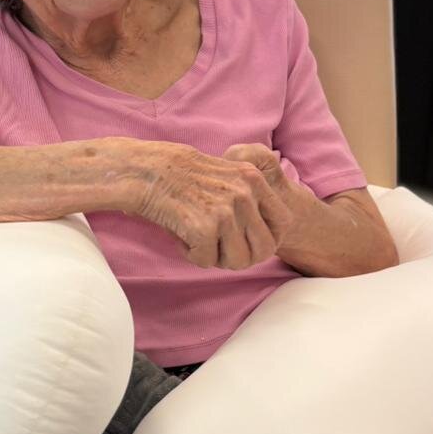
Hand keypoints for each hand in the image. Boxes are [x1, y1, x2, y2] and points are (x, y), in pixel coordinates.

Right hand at [132, 141, 298, 269]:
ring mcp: (226, 212)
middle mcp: (245, 195)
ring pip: (237, 261)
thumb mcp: (229, 176)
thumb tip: (265, 239)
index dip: (267, 239)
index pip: (284, 223)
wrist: (148, 172)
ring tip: (198, 240)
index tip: (248, 242)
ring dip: (216, 258)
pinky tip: (181, 236)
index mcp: (254, 180)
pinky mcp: (204, 228)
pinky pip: (206, 261)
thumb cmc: (184, 179)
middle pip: (263, 250)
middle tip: (220, 250)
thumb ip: (251, 198)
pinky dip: (191, 254)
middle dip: (242, 257)